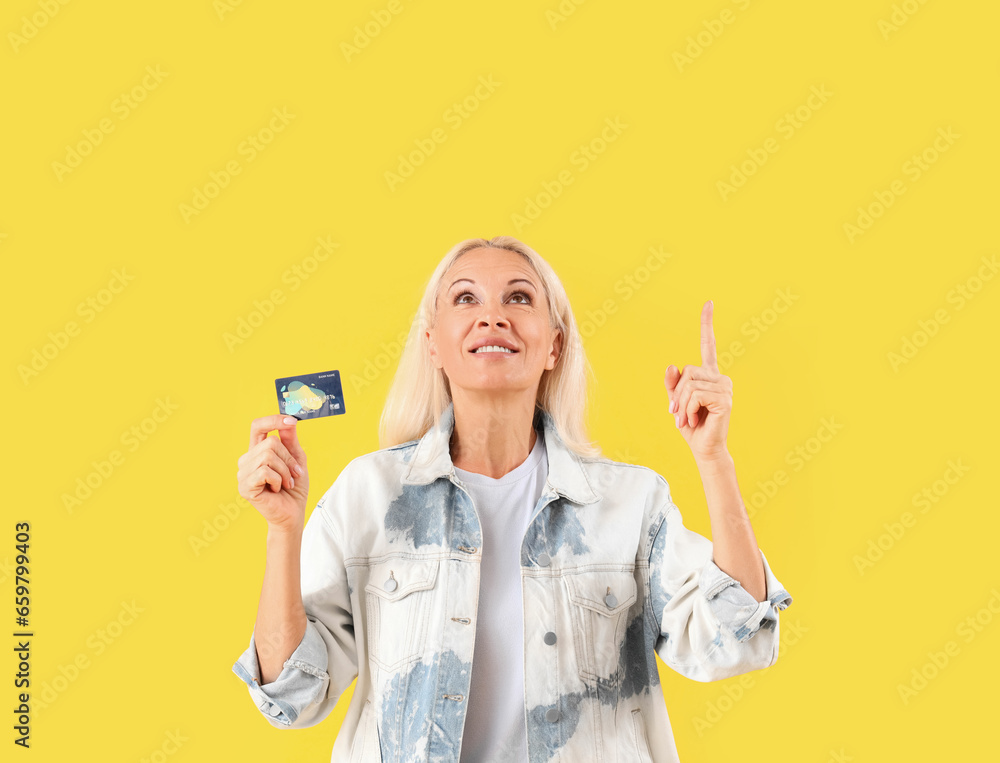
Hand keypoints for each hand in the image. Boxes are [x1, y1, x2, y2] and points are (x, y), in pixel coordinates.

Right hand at [237, 415, 309, 531]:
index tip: (291, 420)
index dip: (273, 420)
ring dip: (285, 471)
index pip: (257, 426)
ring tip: (286, 483)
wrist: (292, 513)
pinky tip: (277, 490)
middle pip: (270, 443)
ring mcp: (243, 474)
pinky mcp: (245, 486)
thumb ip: (290, 440)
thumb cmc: (294, 488)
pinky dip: (278, 480)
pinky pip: (265, 472)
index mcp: (257, 451)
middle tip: (294, 474)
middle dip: (289, 458)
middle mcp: (247, 460)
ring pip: (268, 456)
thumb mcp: (296, 459)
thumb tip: (289, 420)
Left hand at [664, 300, 733, 461]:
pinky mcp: (725, 399)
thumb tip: (672, 365)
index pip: (709, 345)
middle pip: (687, 372)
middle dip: (676, 394)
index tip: (709, 303)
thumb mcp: (676, 403)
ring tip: (687, 418)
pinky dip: (689, 410)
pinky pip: (695, 396)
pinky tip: (695, 419)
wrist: (704, 448)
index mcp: (708, 375)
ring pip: (689, 384)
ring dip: (682, 405)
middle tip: (678, 414)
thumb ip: (673, 384)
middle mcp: (719, 378)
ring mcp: (724, 388)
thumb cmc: (691, 425)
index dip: (707, 324)